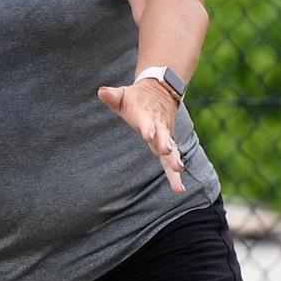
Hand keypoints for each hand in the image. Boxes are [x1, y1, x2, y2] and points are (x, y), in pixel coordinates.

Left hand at [97, 78, 185, 193]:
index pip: (147, 122)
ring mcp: (165, 135)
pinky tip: (179, 190)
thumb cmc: (136, 97)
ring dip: (174, 161)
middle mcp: (158, 126)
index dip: (147, 128)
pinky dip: (175, 175)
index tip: (148, 135)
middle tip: (167, 151)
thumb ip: (112, 95)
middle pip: (163, 136)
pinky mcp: (168, 143)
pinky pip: (173, 159)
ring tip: (179, 172)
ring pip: (172, 150)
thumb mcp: (123, 94)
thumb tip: (101, 91)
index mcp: (145, 115)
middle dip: (165, 144)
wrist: (161, 90)